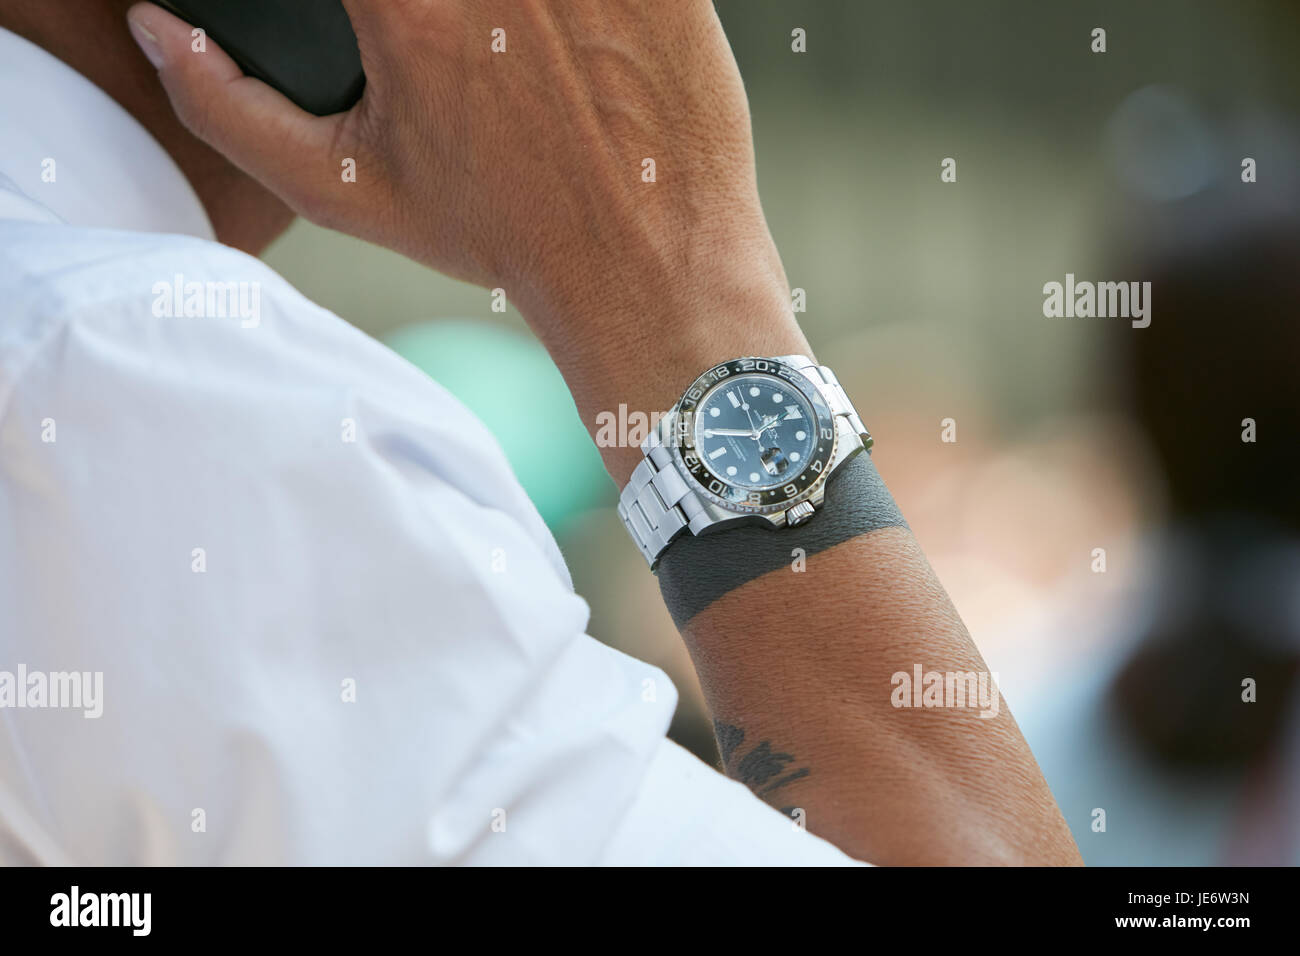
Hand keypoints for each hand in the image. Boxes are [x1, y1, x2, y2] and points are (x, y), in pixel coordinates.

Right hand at [126, 0, 809, 480]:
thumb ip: (231, 109)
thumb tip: (162, 32)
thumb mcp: (347, 192)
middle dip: (448, 14)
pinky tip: (569, 42)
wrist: (645, 261)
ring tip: (519, 50)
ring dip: (512, 11)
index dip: (364, 5)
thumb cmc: (506, 233)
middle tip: (466, 50)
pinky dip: (579, 7)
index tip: (389, 34)